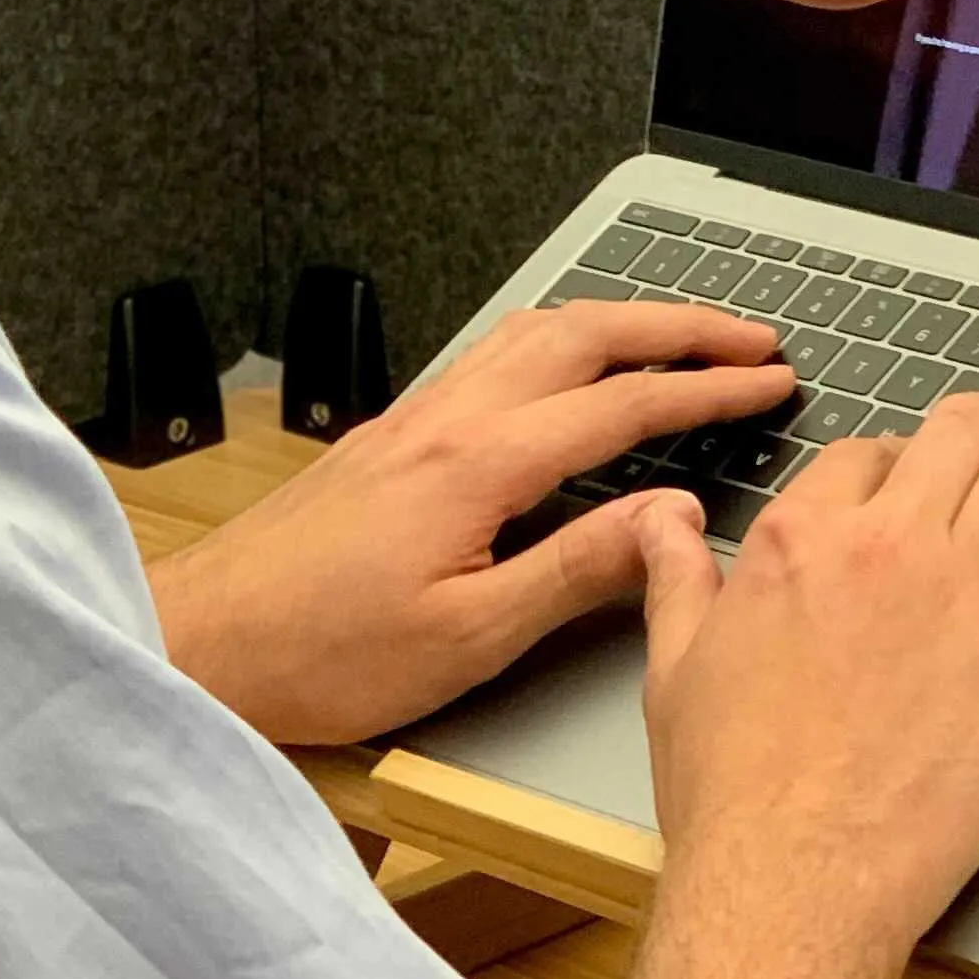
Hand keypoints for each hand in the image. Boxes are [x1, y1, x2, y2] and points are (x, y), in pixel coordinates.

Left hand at [146, 299, 794, 749]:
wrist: (204, 643)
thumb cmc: (321, 655)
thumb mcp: (470, 637)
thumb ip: (577, 571)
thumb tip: (669, 523)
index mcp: (478, 464)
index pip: (623, 405)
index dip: (709, 391)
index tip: (773, 383)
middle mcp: (446, 420)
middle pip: (583, 335)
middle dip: (677, 326)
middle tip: (752, 337)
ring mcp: (413, 420)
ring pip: (534, 334)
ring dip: (617, 323)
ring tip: (679, 337)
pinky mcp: (390, 439)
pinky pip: (494, 357)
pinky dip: (559, 343)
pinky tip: (568, 371)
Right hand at [605, 400, 978, 978]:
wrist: (793, 879)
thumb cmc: (735, 795)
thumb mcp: (676, 668)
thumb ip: (676, 579)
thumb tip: (660, 522)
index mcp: (798, 539)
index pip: (865, 455)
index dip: (900, 457)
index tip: (920, 477)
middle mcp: (884, 542)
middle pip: (960, 431)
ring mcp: (964, 587)